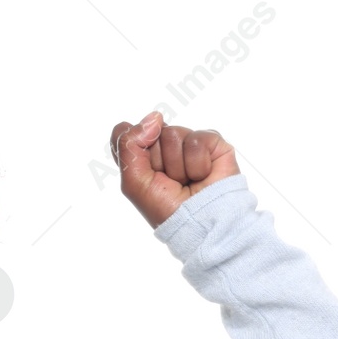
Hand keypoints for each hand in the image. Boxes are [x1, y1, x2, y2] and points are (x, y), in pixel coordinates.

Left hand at [109, 113, 238, 228]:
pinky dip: (197, 163)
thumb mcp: (133, 181)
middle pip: (150, 132)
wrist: (200, 221)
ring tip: (187, 181)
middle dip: (157, 161)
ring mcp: (187, 144)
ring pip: (173, 134)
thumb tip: (154, 117)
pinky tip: (202, 176)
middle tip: (169, 181)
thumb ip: (129, 146)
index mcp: (142, 158)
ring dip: (177, 165)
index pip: (125, 133)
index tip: (142, 170)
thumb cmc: (166, 208)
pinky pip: (196, 138)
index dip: (131, 147)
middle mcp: (164, 148)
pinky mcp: (212, 143)